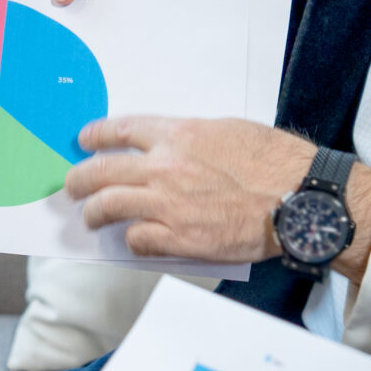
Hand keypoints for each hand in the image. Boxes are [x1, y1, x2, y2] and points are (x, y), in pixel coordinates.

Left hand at [65, 115, 314, 263]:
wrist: (297, 199)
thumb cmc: (274, 163)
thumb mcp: (228, 131)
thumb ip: (192, 138)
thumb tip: (170, 147)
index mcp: (178, 135)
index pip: (120, 130)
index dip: (96, 136)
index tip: (85, 141)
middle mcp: (165, 167)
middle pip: (101, 171)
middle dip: (79, 180)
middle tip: (73, 186)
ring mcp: (168, 205)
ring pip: (108, 207)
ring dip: (94, 214)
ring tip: (92, 218)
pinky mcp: (179, 239)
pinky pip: (137, 240)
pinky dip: (132, 240)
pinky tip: (134, 239)